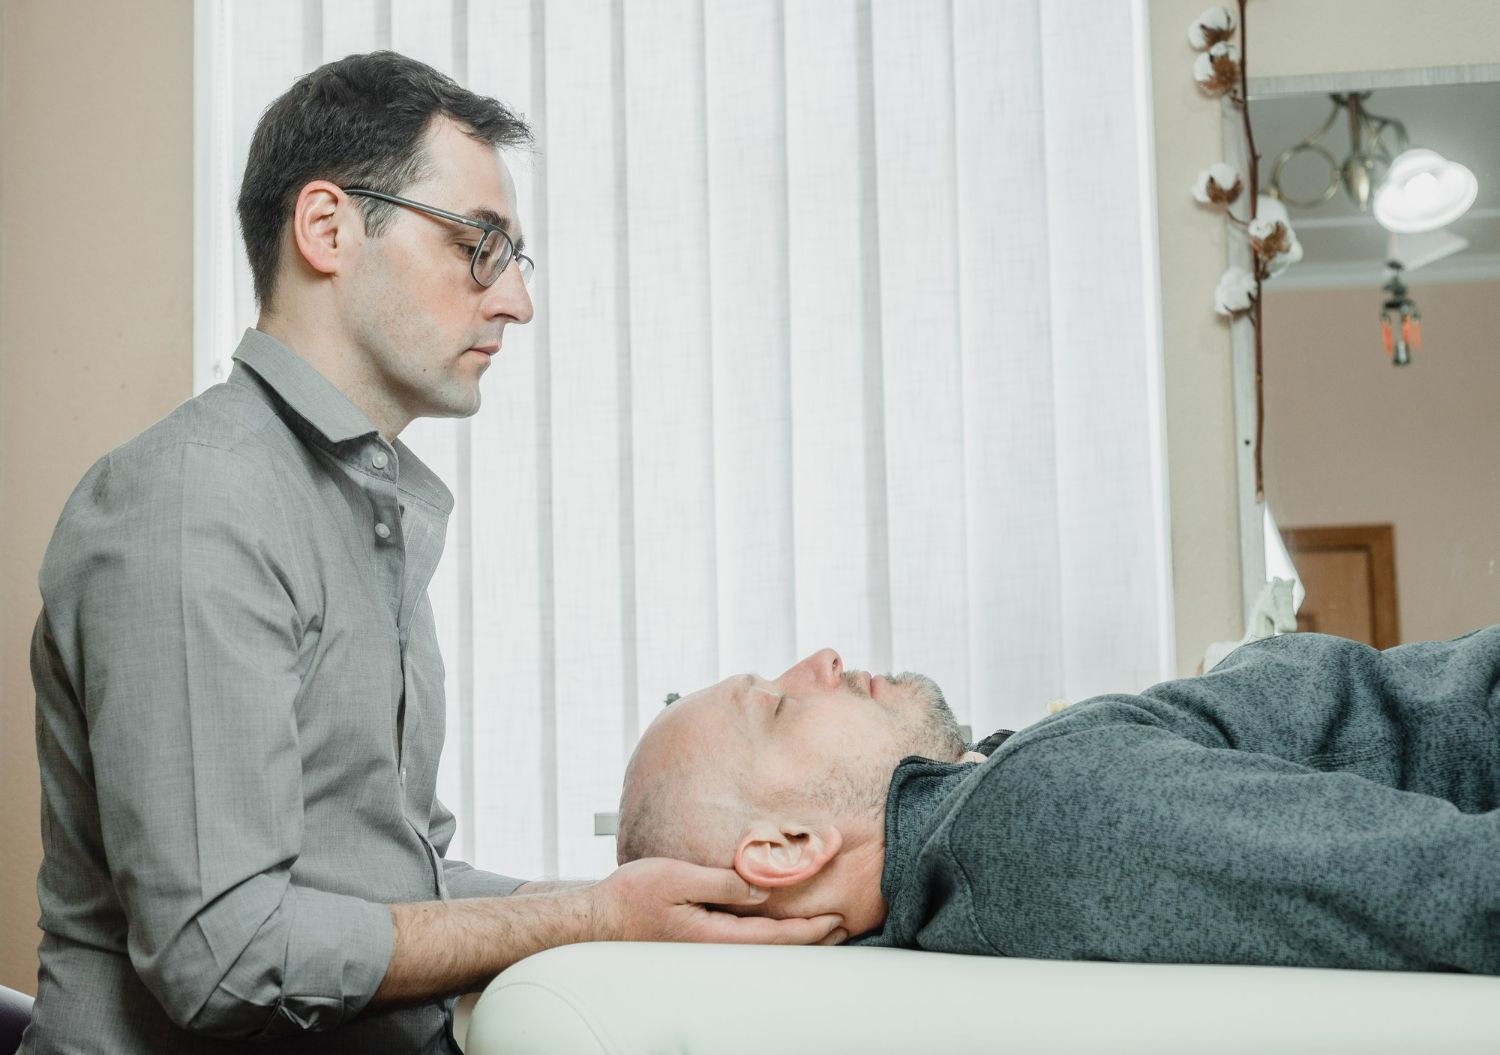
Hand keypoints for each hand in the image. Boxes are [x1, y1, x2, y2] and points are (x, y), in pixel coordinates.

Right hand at [589, 858, 843, 945]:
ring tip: (821, 926)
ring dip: (793, 935)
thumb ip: (721, 884)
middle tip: (843, 924)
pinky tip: (776, 922)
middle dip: (811, 938)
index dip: (809, 930)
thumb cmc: (631, 896)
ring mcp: (707, 945)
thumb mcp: (677, 879)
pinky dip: (770, 930)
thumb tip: (761, 890)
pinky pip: (744, 937)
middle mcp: (714, 946)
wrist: (597, 917)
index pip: (774, 936)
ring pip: (761, 944)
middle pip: (774, 947)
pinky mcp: (698, 937)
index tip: (837, 919)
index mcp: (714, 935)